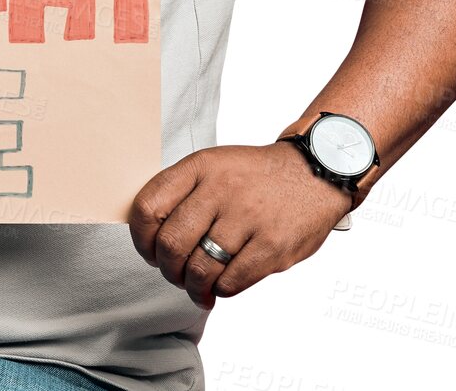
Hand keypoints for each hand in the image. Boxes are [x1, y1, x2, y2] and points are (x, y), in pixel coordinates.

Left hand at [128, 141, 353, 308]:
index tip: (150, 250)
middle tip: (175, 273)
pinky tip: (221, 285)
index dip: (141, 238)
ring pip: (199, 269)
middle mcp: (221, 190)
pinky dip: (220, 290)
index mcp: (200, 167)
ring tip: (197, 287)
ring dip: (193, 286)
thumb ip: (182, 192)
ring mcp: (247, 218)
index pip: (148, 206)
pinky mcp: (272, 246)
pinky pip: (230, 282)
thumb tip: (149, 233)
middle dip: (167, 268)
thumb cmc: (255, 177)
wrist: (314, 174)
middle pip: (171, 244)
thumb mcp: (214, 166)